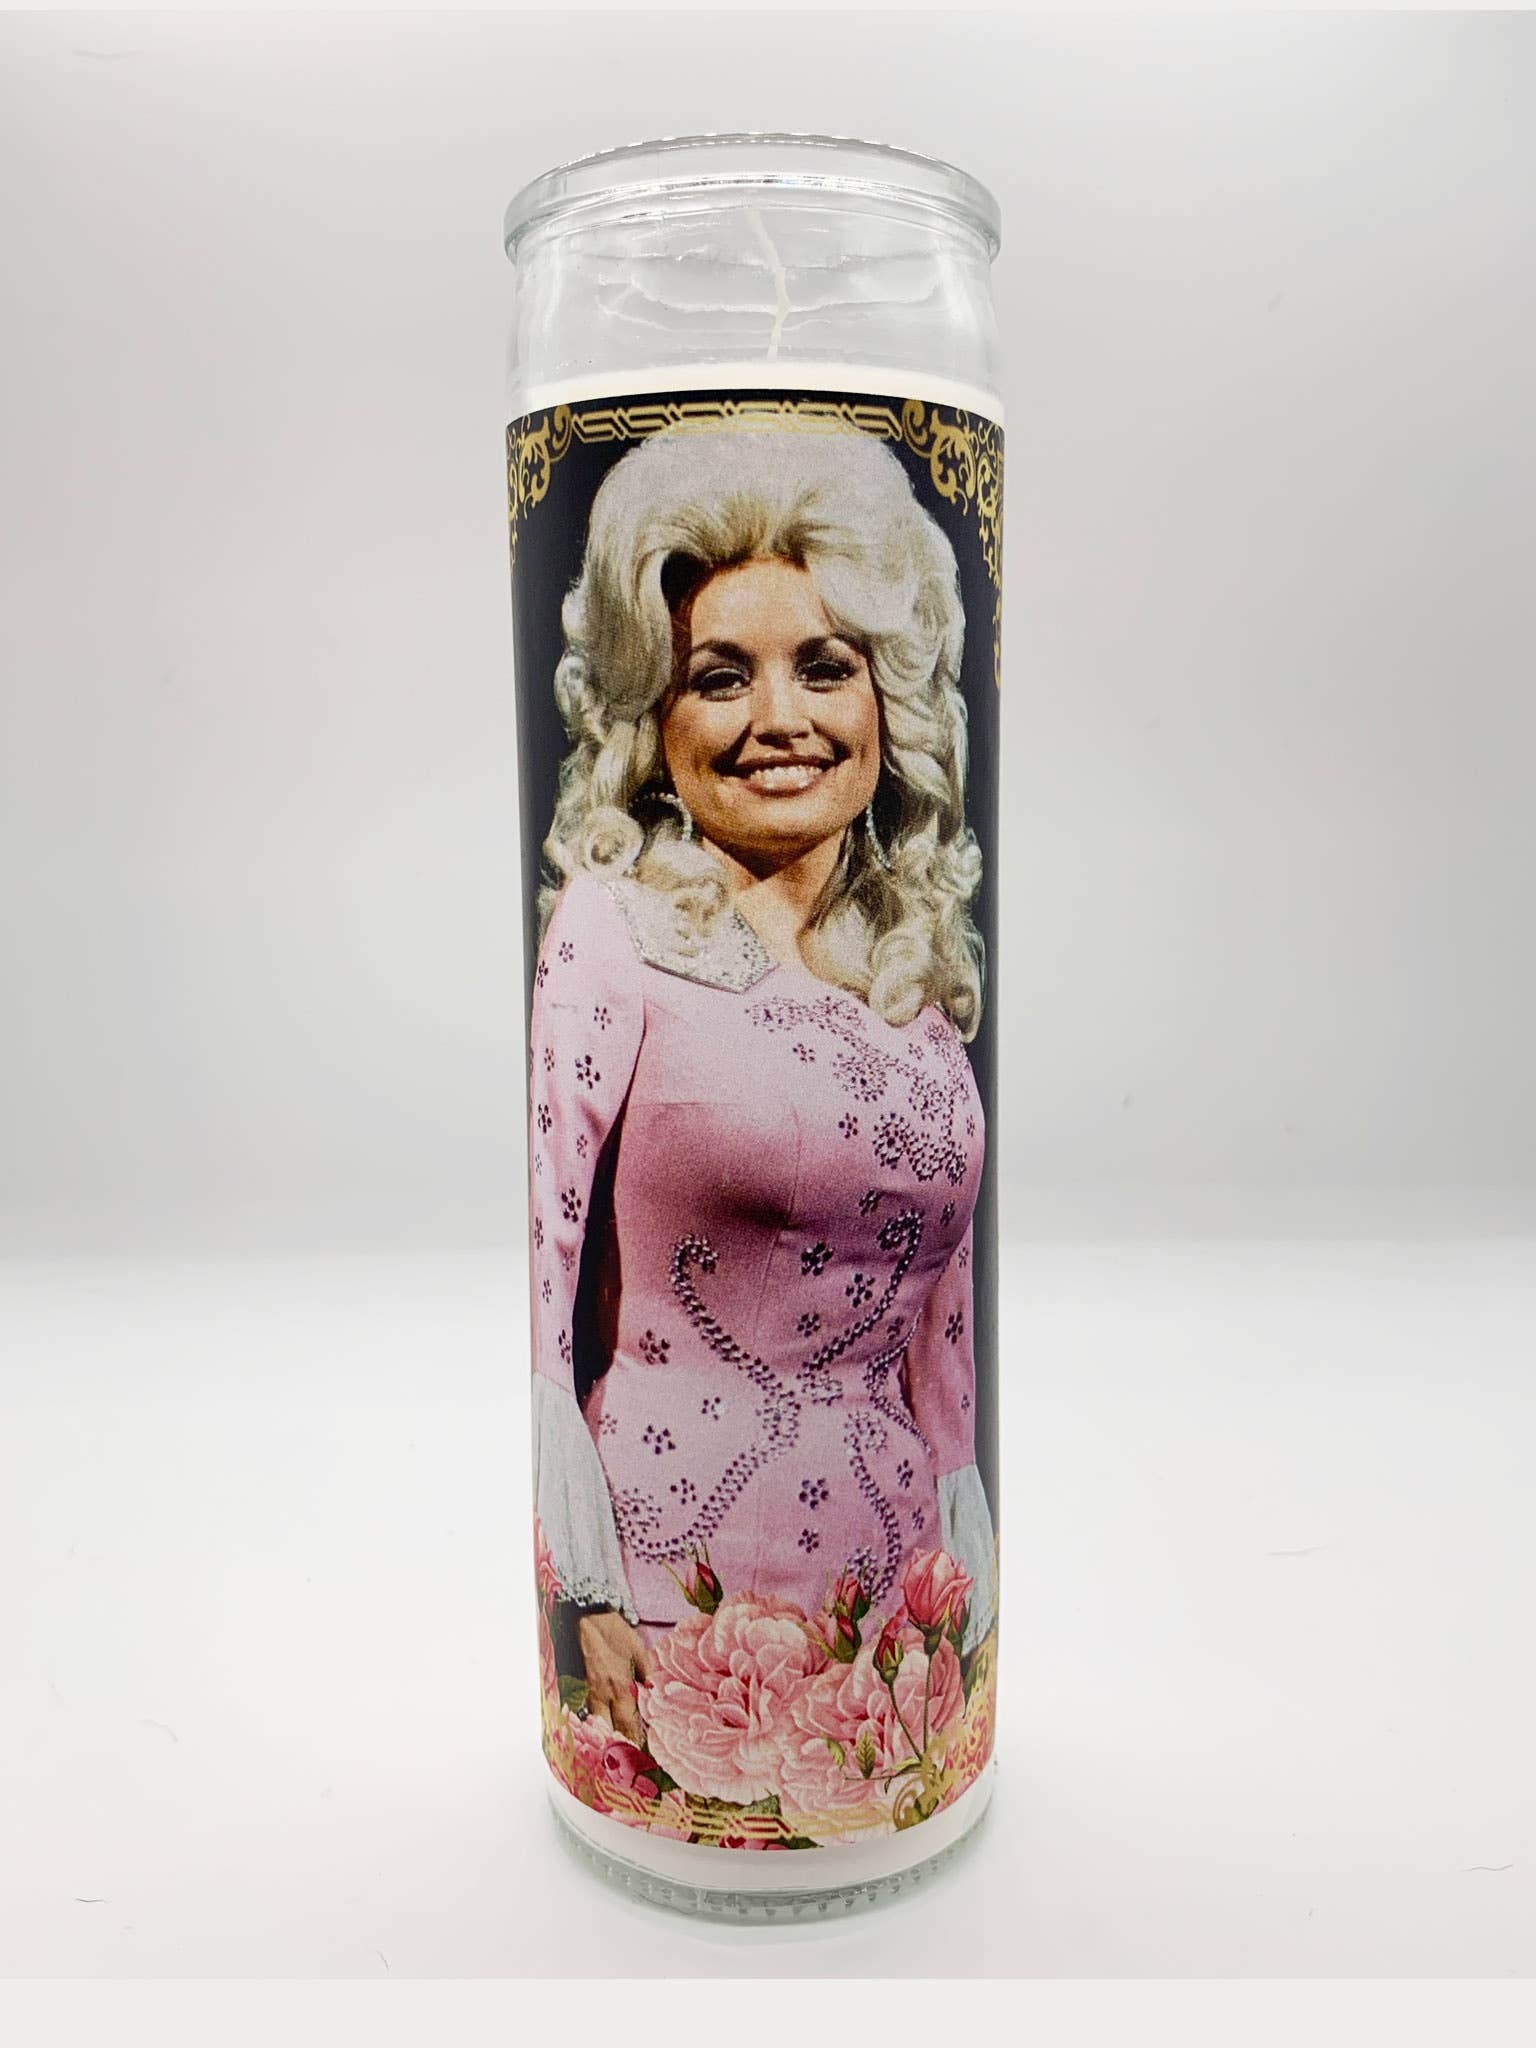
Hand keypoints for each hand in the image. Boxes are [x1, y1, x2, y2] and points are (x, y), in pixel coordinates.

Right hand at [577, 1609, 649, 1746]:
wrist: (590, 1619)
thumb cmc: (618, 1634)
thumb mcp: (640, 1652)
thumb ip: (648, 1674)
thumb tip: (655, 1693)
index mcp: (621, 1687)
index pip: (629, 1723)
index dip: (635, 1741)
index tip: (642, 1755)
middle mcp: (604, 1695)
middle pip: (610, 1730)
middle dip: (619, 1747)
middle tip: (628, 1761)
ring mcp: (591, 1692)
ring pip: (597, 1724)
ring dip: (607, 1737)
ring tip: (615, 1752)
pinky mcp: (583, 1687)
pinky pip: (590, 1711)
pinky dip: (596, 1723)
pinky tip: (601, 1730)